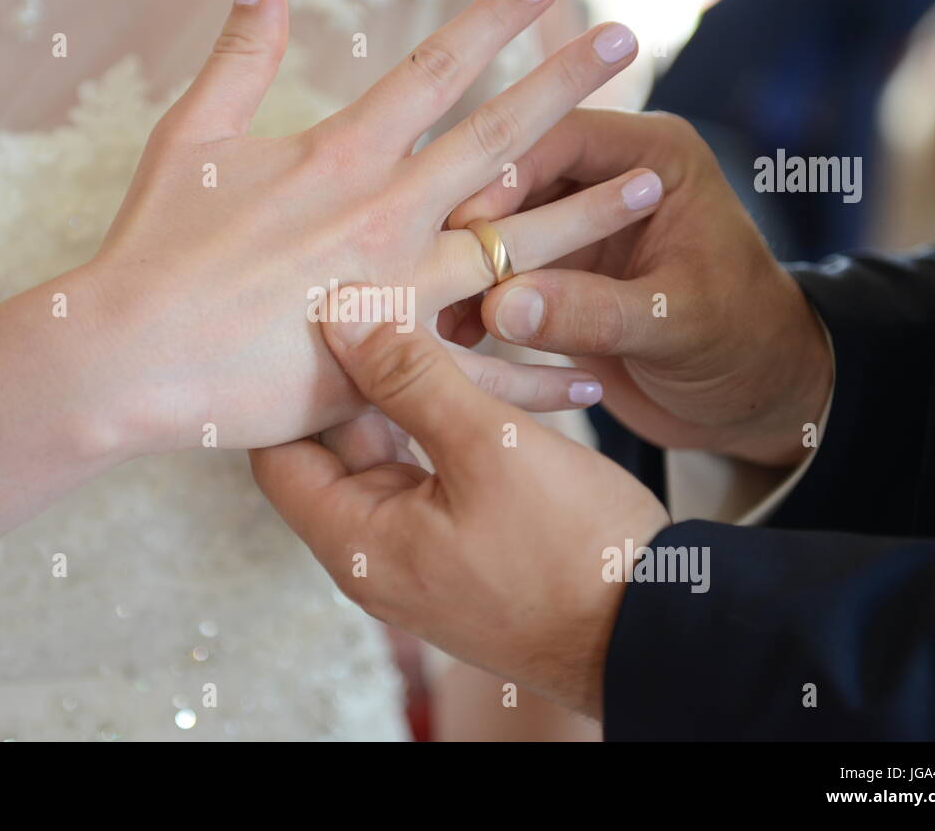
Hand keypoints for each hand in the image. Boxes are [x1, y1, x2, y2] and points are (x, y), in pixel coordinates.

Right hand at [81, 0, 658, 451]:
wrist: (127, 354)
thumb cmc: (151, 246)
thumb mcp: (190, 136)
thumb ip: (238, 54)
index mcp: (338, 154)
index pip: (433, 70)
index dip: (491, 20)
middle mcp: (382, 212)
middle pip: (496, 139)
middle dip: (564, 84)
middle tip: (627, 42)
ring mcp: (395, 289)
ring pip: (515, 247)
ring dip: (587, 213)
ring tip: (649, 184)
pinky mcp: (391, 365)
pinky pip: (484, 369)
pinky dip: (538, 370)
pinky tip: (592, 367)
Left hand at [250, 307, 668, 716]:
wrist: (656, 631)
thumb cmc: (573, 550)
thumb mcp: (489, 447)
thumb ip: (410, 378)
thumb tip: (338, 316)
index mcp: (357, 542)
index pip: (278, 453)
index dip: (289, 385)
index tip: (314, 319)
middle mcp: (373, 554)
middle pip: (330, 450)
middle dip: (348, 378)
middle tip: (368, 302)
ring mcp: (417, 553)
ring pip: (386, 453)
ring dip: (401, 394)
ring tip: (421, 319)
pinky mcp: (460, 547)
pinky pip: (429, 472)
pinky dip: (439, 424)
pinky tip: (471, 371)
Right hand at [449, 109, 832, 466]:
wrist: (756, 399)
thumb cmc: (745, 345)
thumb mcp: (675, 324)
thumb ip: (592, 312)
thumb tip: (500, 306)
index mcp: (654, 158)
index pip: (561, 140)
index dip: (505, 179)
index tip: (460, 227)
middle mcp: (612, 180)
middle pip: (518, 181)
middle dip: (473, 230)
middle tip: (423, 270)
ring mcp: (582, 228)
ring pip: (503, 231)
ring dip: (468, 272)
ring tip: (431, 315)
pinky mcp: (562, 274)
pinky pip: (505, 276)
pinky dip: (479, 303)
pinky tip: (451, 339)